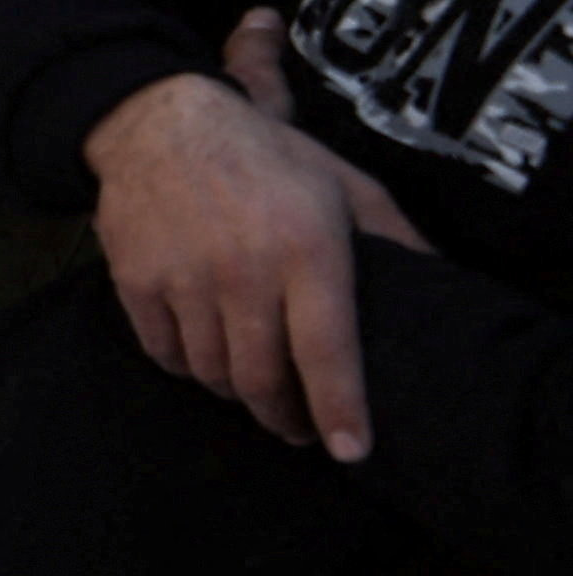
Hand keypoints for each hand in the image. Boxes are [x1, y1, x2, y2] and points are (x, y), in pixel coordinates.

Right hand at [83, 34, 429, 459]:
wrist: (160, 124)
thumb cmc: (267, 156)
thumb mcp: (343, 183)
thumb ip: (393, 234)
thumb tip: (440, 282)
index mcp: (306, 247)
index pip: (326, 349)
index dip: (339, 407)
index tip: (349, 451)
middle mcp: (244, 268)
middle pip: (262, 377)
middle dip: (284, 416)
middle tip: (298, 428)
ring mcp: (184, 277)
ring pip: (211, 372)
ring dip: (234, 389)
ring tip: (251, 382)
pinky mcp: (136, 282)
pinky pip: (165, 353)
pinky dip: (186, 365)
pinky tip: (203, 351)